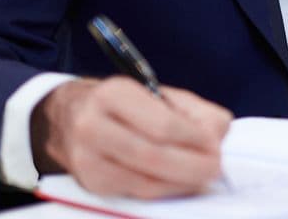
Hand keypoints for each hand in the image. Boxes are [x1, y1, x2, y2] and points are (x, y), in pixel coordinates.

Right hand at [31, 77, 232, 198]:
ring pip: (144, 181)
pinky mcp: (90, 183)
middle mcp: (93, 125)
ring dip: (182, 182)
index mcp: (115, 94)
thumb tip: (215, 137)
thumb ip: (195, 111)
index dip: (194, 139)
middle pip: (152, 156)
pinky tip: (180, 183)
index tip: (215, 144)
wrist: (72, 117)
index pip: (162, 124)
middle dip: (192, 166)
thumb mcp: (159, 94)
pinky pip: (135, 193)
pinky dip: (165, 191)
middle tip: (216, 168)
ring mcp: (87, 158)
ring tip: (202, 176)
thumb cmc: (127, 105)